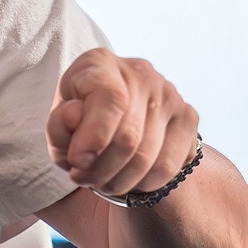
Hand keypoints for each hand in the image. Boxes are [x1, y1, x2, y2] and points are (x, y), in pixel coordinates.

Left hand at [47, 49, 199, 199]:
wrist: (114, 121)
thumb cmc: (80, 123)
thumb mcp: (59, 125)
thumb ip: (60, 124)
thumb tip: (76, 116)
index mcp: (100, 63)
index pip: (110, 99)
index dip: (94, 136)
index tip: (77, 162)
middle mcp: (140, 72)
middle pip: (128, 137)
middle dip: (101, 170)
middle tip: (85, 178)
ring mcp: (169, 94)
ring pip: (147, 158)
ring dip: (119, 181)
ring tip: (102, 182)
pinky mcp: (188, 117)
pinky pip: (168, 166)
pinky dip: (143, 184)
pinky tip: (128, 180)